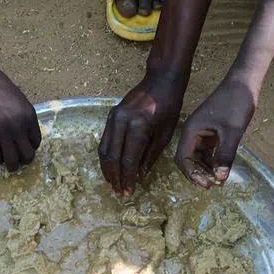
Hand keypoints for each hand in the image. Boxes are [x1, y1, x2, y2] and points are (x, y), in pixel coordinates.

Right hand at [0, 63, 41, 170]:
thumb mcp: (17, 98)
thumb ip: (22, 115)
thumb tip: (24, 132)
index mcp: (29, 115)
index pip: (36, 141)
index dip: (30, 148)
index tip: (23, 148)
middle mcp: (19, 126)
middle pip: (27, 155)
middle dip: (23, 160)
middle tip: (17, 160)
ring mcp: (3, 132)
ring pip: (12, 160)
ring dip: (10, 165)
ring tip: (6, 163)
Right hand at [98, 74, 185, 194]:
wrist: (160, 81)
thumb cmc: (168, 107)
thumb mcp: (165, 134)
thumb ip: (150, 156)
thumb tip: (139, 176)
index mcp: (138, 127)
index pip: (128, 159)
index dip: (127, 178)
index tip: (129, 192)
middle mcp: (121, 122)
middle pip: (112, 157)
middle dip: (115, 177)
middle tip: (119, 192)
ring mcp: (113, 118)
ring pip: (104, 150)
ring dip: (107, 169)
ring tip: (112, 183)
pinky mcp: (110, 116)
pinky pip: (104, 141)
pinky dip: (106, 156)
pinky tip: (110, 167)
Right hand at [175, 76, 255, 187]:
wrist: (244, 84)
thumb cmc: (236, 104)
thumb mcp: (232, 132)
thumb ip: (225, 155)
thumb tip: (220, 178)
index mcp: (190, 131)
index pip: (182, 158)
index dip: (192, 174)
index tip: (207, 184)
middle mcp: (192, 134)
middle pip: (188, 160)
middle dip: (198, 174)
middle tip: (214, 185)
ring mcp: (202, 134)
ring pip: (198, 158)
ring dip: (206, 170)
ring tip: (219, 181)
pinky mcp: (211, 134)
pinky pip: (208, 152)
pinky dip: (213, 162)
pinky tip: (222, 170)